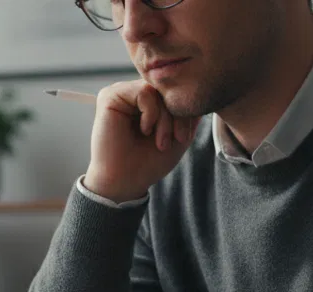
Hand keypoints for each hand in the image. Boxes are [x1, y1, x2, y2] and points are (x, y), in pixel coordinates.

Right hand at [83, 80, 198, 202]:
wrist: (125, 181)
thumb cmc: (149, 163)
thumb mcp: (179, 136)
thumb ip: (190, 114)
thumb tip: (202, 92)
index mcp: (146, 102)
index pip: (173, 91)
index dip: (185, 111)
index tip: (184, 138)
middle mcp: (132, 94)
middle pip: (167, 89)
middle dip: (178, 115)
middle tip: (177, 139)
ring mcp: (121, 93)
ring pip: (157, 90)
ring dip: (165, 118)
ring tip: (160, 141)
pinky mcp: (110, 96)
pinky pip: (144, 91)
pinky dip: (151, 114)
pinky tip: (145, 130)